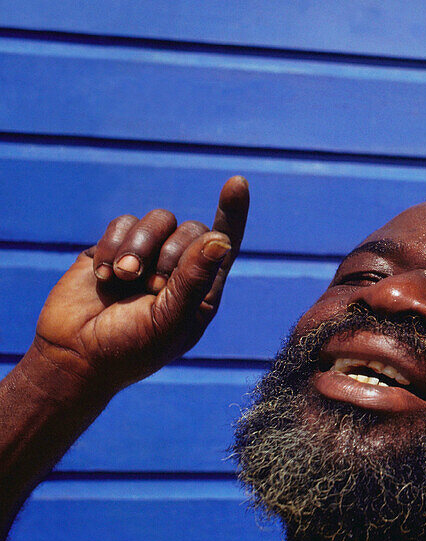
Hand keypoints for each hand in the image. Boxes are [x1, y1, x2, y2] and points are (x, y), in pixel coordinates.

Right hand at [29, 177, 249, 395]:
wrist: (73, 357)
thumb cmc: (130, 349)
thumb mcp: (169, 320)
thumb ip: (194, 278)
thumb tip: (221, 239)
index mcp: (203, 288)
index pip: (226, 243)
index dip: (232, 213)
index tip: (236, 183)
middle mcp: (179, 267)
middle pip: (191, 229)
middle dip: (171, 253)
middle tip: (151, 286)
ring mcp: (145, 255)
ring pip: (158, 219)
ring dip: (139, 246)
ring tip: (122, 277)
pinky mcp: (111, 248)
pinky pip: (123, 223)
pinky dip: (113, 246)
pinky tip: (102, 276)